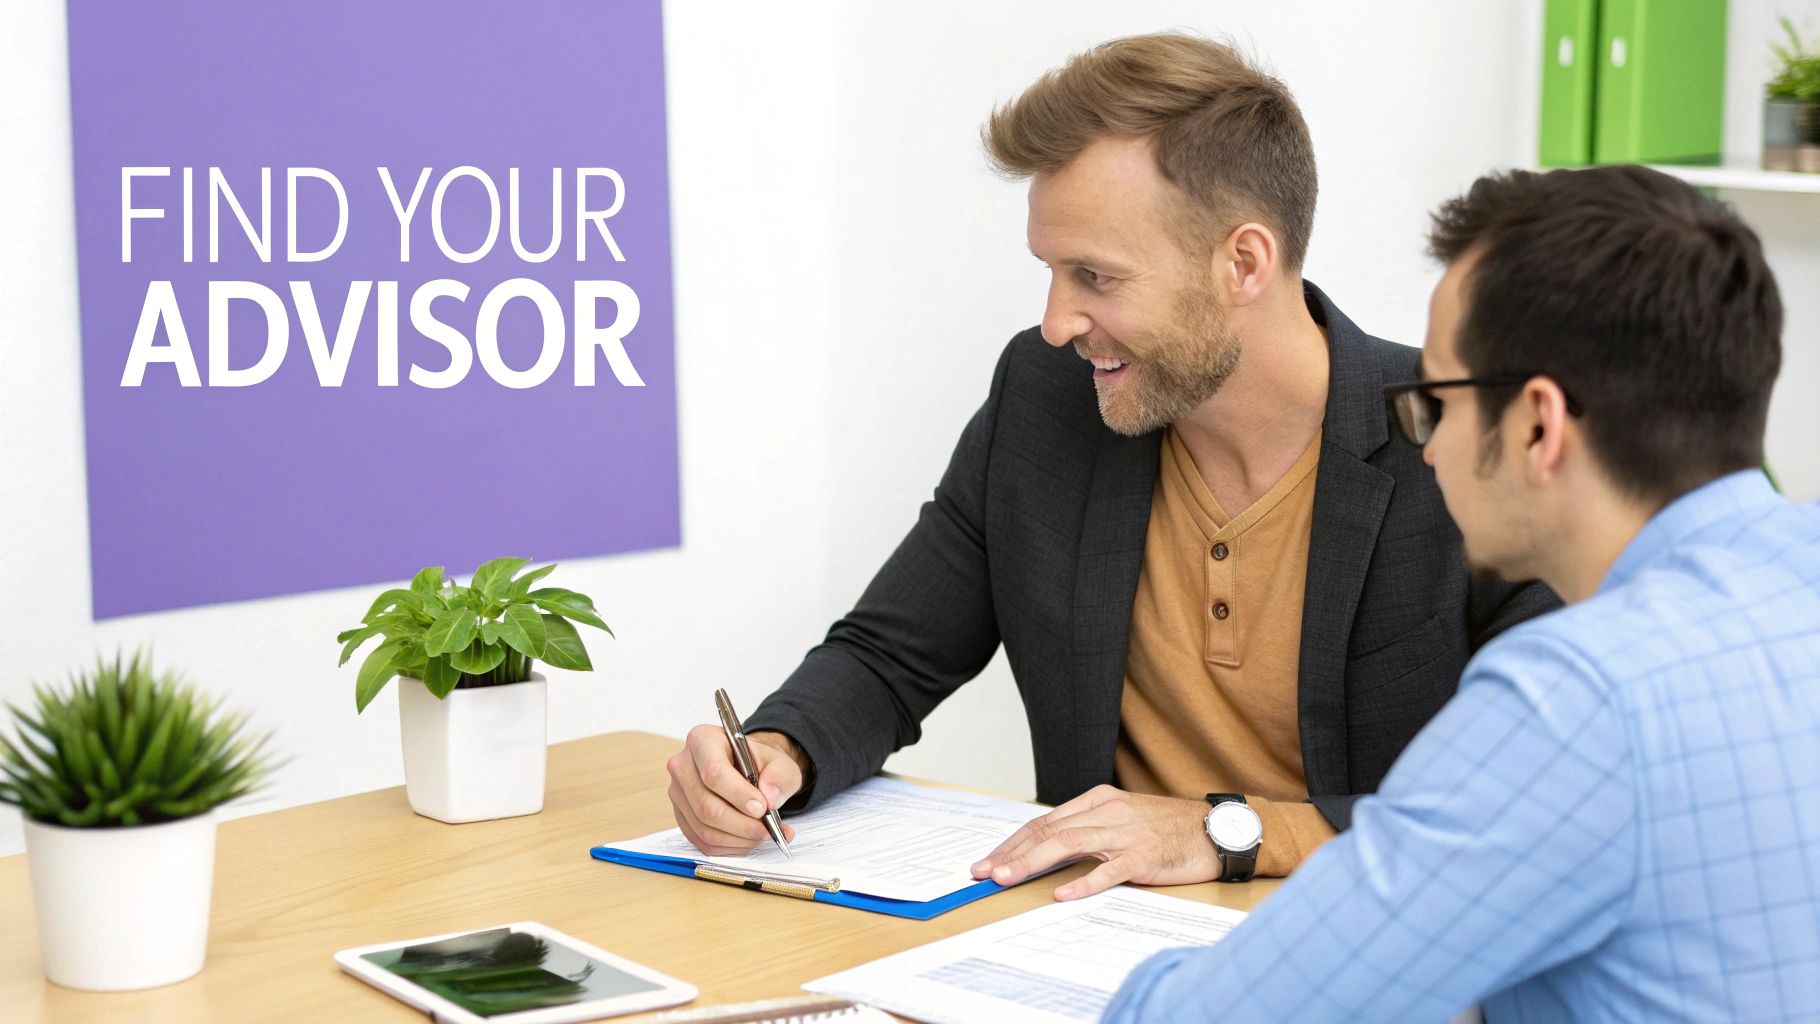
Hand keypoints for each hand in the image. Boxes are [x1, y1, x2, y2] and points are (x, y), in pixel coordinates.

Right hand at [665, 725, 804, 855]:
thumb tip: (770, 798)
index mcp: (702, 740)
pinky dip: (730, 847)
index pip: (713, 772)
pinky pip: (703, 842)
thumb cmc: (758, 763)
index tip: (762, 807)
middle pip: (706, 806)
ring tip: (764, 834)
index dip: (738, 794)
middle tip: (768, 829)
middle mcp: (682, 766)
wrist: (746, 769)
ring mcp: (678, 794)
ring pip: (705, 828)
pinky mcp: (682, 818)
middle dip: (742, 824)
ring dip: (739, 838)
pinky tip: (749, 839)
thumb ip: (780, 776)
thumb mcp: (779, 762)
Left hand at [970, 786, 1218, 900]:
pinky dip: (1083, 882)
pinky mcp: (1144, 857)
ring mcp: (1126, 833)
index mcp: (1099, 801)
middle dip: (1011, 853)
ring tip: (1006, 878)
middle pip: (1048, 831)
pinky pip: (1109, 870)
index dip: (1013, 842)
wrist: (1217, 831)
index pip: (1044, 821)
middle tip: (984, 872)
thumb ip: (1089, 829)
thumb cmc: (1168, 828)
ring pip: (1068, 844)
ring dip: (1032, 862)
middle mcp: (1107, 812)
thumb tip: (1048, 849)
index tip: (989, 861)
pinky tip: (1062, 894)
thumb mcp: (1123, 818)